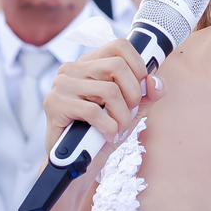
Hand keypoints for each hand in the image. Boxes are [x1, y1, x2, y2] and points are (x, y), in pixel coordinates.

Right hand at [43, 38, 164, 155]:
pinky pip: (93, 111)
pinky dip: (108, 127)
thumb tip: (156, 82)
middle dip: (132, 94)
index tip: (141, 89)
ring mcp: (61, 84)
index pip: (119, 46)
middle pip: (117, 66)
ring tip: (119, 128)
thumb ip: (146, 95)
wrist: (75, 164)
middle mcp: (73, 69)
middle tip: (129, 114)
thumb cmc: (100, 134)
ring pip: (109, 90)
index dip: (138, 66)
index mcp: (90, 64)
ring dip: (122, 116)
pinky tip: (108, 135)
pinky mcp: (54, 103)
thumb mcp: (129, 112)